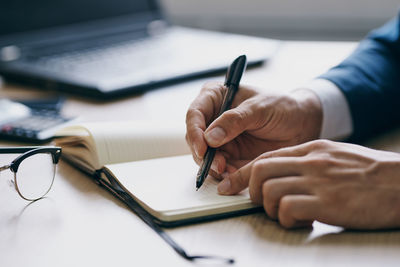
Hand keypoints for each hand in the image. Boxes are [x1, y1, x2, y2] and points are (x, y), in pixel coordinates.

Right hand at [185, 82, 321, 176]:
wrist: (301, 125)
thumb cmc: (282, 107)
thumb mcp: (260, 108)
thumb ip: (234, 120)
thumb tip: (210, 137)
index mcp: (216, 97)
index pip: (195, 114)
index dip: (195, 132)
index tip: (203, 148)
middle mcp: (213, 118)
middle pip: (195, 138)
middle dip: (203, 154)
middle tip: (218, 165)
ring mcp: (220, 138)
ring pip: (204, 156)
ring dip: (213, 166)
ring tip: (229, 171)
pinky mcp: (229, 155)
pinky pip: (219, 167)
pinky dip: (224, 174)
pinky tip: (235, 175)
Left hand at [218, 139, 399, 228]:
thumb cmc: (370, 172)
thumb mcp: (335, 156)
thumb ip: (308, 161)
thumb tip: (282, 173)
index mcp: (311, 149)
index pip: (266, 158)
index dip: (243, 173)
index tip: (230, 185)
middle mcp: (311, 162)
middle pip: (260, 171)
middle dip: (252, 191)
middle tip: (262, 203)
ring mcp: (319, 181)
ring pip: (270, 191)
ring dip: (271, 209)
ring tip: (287, 215)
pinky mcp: (328, 203)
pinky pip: (289, 208)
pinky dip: (288, 219)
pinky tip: (302, 222)